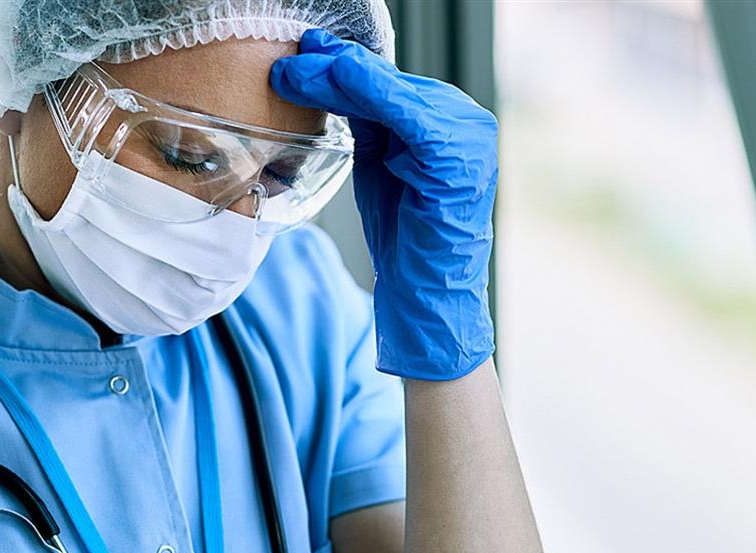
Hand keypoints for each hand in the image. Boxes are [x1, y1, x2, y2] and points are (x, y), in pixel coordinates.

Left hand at [271, 28, 496, 380]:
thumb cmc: (406, 238)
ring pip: (391, 89)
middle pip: (388, 80)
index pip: (388, 81)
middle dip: (334, 67)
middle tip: (287, 59)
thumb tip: (327, 74)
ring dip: (338, 76)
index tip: (300, 54)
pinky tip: (332, 79)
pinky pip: (403, 112)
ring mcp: (469, 137)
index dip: (341, 65)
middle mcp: (467, 120)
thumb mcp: (380, 165)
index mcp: (450, 122)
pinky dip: (366, 93)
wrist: (428, 296)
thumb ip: (367, 121)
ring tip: (293, 71)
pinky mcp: (458, 157)